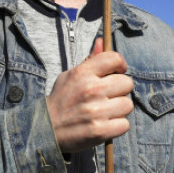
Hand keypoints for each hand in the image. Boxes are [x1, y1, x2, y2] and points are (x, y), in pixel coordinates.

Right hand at [47, 39, 133, 153]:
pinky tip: (105, 124)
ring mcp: (96, 111)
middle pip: (127, 83)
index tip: (118, 71)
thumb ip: (90, 60)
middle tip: (109, 96)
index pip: (114, 58)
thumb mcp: (70, 76)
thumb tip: (101, 42)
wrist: (46, 129)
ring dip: (119, 109)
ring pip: (128, 104)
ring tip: (105, 111)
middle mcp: (91, 90)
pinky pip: (125, 124)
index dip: (120, 64)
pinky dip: (117, 126)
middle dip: (120, 90)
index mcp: (82, 73)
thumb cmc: (61, 101)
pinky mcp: (100, 130)